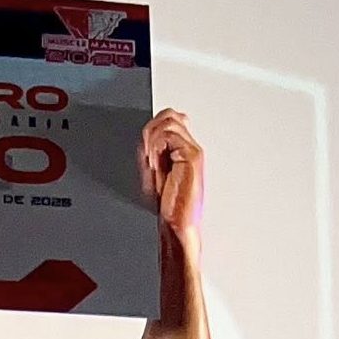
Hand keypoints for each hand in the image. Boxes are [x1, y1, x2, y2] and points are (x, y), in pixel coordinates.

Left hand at [139, 108, 203, 234]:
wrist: (178, 222)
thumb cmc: (168, 204)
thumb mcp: (151, 171)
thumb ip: (150, 149)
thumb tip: (149, 132)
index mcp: (182, 149)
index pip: (169, 119)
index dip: (150, 131)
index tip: (145, 155)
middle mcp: (189, 147)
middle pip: (168, 116)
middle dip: (150, 132)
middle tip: (147, 157)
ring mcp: (193, 150)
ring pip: (168, 121)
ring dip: (152, 140)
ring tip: (152, 162)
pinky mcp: (193, 156)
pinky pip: (169, 135)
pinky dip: (156, 148)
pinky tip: (155, 164)